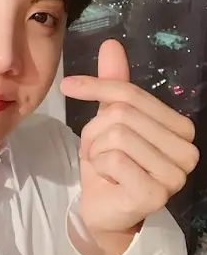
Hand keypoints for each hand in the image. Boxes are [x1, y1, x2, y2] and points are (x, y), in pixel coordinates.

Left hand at [61, 39, 199, 254]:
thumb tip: (111, 44)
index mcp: (180, 128)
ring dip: (95, 149)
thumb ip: (114, 86)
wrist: (103, 210)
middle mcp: (187, 150)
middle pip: (122, 113)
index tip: (68, 85)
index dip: (96, 87)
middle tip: (95, 150)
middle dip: (94, 130)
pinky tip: (106, 179)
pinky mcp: (155, 193)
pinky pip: (112, 159)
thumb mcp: (108, 121)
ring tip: (101, 164)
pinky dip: (98, 165)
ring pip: (116, 134)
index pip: (132, 94)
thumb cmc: (110, 166)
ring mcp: (175, 175)